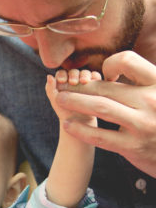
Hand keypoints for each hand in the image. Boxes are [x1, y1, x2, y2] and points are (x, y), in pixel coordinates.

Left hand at [46, 69, 99, 125]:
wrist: (79, 122)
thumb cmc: (64, 112)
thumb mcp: (56, 101)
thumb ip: (50, 89)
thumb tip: (49, 76)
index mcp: (61, 82)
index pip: (61, 73)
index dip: (61, 74)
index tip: (61, 81)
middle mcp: (72, 80)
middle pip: (74, 71)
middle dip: (73, 74)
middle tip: (73, 82)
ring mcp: (84, 82)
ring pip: (85, 73)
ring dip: (85, 74)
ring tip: (84, 81)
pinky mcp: (94, 85)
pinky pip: (96, 77)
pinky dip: (95, 76)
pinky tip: (94, 80)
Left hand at [53, 51, 155, 176]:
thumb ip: (141, 82)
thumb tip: (108, 72)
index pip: (128, 61)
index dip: (110, 64)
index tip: (103, 75)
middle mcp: (151, 101)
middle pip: (107, 87)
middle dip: (80, 86)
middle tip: (63, 86)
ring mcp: (142, 125)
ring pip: (100, 107)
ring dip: (75, 102)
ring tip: (60, 99)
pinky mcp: (132, 147)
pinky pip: (100, 136)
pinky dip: (80, 130)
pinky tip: (68, 125)